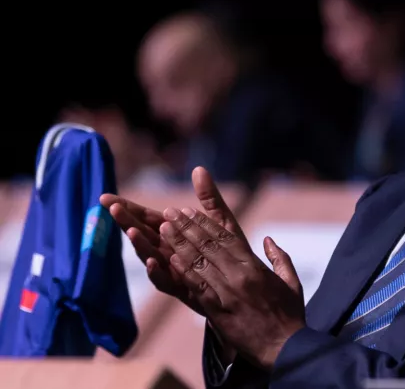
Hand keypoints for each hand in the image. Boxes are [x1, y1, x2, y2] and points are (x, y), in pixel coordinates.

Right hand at [100, 167, 246, 315]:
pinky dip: (157, 273)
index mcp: (175, 234)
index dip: (129, 208)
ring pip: (150, 257)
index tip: (107, 197)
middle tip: (113, 207)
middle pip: (143, 235)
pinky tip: (153, 262)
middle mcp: (168, 251)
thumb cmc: (229, 252)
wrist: (244, 287)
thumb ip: (209, 198)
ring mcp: (173, 270)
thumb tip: (199, 168)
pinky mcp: (182, 289)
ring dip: (140, 245)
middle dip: (127, 222)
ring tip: (131, 231)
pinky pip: (166, 282)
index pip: (147, 218)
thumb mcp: (221, 221)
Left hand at [159, 173, 304, 370]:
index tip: (190, 211)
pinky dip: (184, 271)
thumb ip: (280, 258)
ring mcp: (227, 293)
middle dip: (187, 227)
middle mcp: (239, 276)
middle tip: (170, 213)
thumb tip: (268, 240)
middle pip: (208, 245)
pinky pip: (198, 287)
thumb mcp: (292, 282)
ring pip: (199, 262)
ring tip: (164, 229)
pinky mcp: (218, 311)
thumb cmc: (290, 315)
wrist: (286, 346)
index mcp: (255, 267)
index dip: (206, 223)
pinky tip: (170, 259)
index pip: (226, 238)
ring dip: (179, 244)